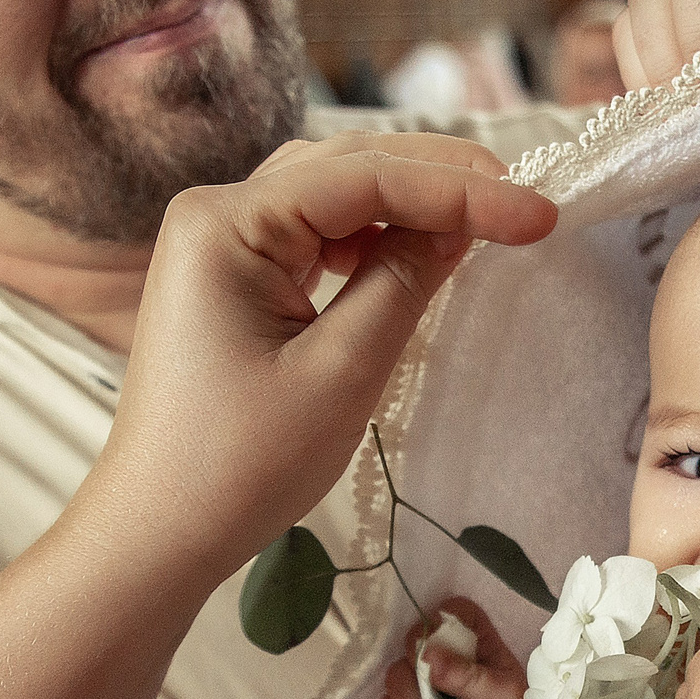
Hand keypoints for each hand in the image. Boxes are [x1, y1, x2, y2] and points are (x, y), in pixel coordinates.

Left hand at [86, 133, 556, 595]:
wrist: (159, 533)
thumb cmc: (240, 465)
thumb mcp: (341, 373)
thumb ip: (403, 283)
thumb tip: (461, 225)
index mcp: (226, 223)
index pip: (363, 176)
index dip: (460, 191)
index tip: (540, 215)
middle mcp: (215, 212)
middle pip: (346, 166)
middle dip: (439, 179)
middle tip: (527, 202)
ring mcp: (218, 244)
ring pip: (331, 194)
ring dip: (408, 201)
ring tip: (487, 219)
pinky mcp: (229, 278)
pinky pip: (313, 233)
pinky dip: (371, 236)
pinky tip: (417, 252)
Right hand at [378, 597, 553, 698]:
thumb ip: (470, 677)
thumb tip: (430, 657)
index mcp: (477, 643)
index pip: (454, 611)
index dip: (441, 622)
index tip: (439, 649)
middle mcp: (446, 657)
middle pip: (414, 637)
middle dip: (420, 665)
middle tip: (438, 691)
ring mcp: (421, 685)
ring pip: (394, 673)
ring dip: (412, 698)